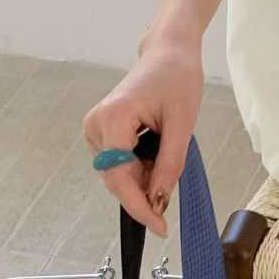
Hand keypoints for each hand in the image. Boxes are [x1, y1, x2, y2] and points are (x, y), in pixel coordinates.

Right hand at [81, 30, 203, 236]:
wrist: (168, 51)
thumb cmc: (178, 77)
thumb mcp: (183, 123)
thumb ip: (170, 164)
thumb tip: (160, 200)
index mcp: (113, 119)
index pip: (120, 177)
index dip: (139, 206)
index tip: (159, 227)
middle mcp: (96, 126)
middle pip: (117, 179)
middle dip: (145, 191)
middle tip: (173, 191)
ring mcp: (95, 128)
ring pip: (118, 174)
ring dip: (144, 178)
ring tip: (168, 153)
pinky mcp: (102, 131)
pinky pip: (119, 163)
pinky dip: (140, 168)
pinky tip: (158, 152)